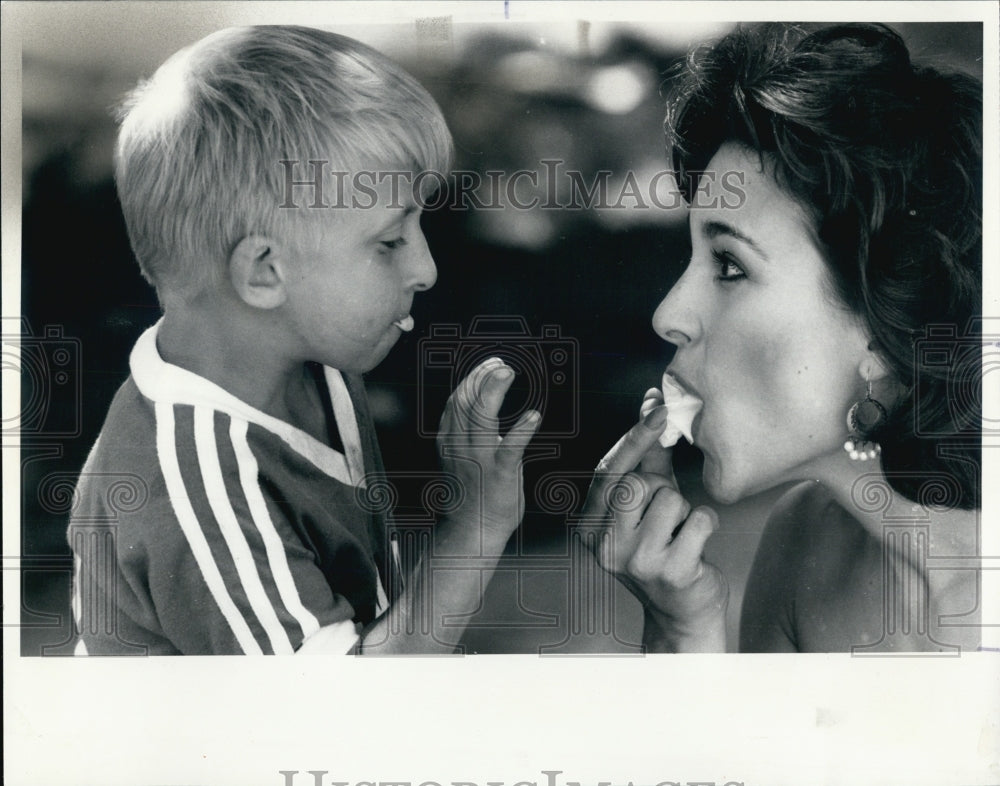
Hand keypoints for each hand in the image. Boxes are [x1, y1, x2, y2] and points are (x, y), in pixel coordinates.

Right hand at [436, 358, 538, 548]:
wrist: (474, 530)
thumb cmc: (474, 490)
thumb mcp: (461, 454)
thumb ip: (466, 428)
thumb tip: (480, 398)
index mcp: (450, 439)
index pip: (456, 399)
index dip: (473, 377)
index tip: (491, 363)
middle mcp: (460, 445)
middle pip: (465, 401)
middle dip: (481, 376)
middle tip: (502, 363)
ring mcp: (479, 459)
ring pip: (480, 418)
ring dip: (494, 391)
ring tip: (507, 372)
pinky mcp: (500, 473)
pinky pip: (510, 448)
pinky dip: (521, 430)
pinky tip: (534, 416)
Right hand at [583, 388, 727, 649]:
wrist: (683, 612)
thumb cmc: (665, 546)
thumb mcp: (648, 502)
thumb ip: (647, 455)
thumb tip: (651, 401)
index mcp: (588, 526)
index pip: (608, 471)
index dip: (635, 437)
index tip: (659, 409)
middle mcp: (603, 545)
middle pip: (637, 483)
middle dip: (662, 487)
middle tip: (666, 513)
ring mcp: (635, 561)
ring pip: (669, 498)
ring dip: (684, 509)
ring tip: (678, 533)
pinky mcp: (671, 572)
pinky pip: (699, 519)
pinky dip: (706, 524)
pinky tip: (696, 545)